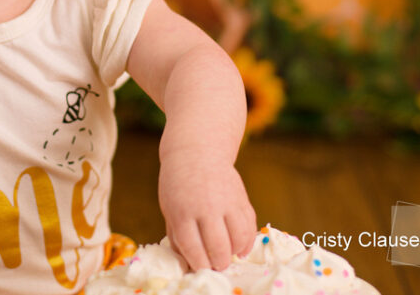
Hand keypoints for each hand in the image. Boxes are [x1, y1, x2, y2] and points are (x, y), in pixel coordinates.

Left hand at [158, 151, 255, 271]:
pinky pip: (250, 225)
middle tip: (217, 265)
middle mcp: (206, 207)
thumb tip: (189, 262)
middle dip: (218, 263)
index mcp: (182, 211)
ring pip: (238, 238)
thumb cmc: (178, 183)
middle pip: (218, 247)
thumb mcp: (169, 208)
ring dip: (234, 252)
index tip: (202, 268)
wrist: (197, 151)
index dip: (199, 264)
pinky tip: (240, 247)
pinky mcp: (241, 197)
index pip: (193, 248)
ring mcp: (226, 201)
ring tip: (229, 255)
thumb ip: (178, 235)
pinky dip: (248, 240)